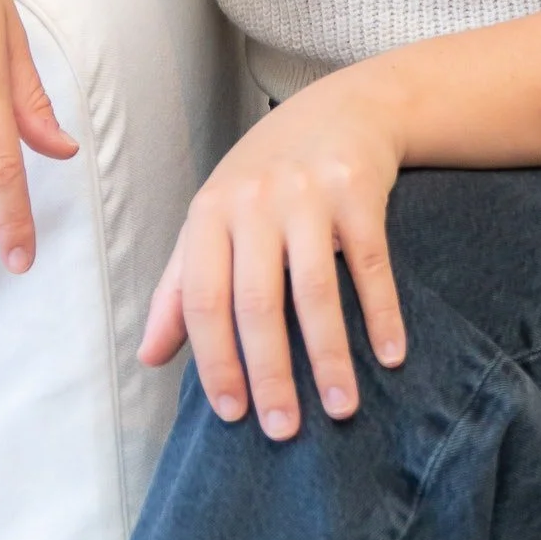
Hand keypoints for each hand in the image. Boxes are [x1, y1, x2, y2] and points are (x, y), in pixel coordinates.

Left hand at [138, 68, 407, 439]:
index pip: (203, 298)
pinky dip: (382, 313)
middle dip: (271, 374)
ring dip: (329, 358)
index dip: (215, 360)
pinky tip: (391, 357)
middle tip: (283, 431)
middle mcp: (255, 200)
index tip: (232, 414)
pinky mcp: (357, 189)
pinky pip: (370, 263)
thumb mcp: (214, 216)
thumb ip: (180, 285)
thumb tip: (149, 356)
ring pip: (315, 289)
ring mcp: (307, 192)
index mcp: (211, 211)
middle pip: (258, 302)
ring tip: (342, 409)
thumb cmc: (267, 175)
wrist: (342, 108)